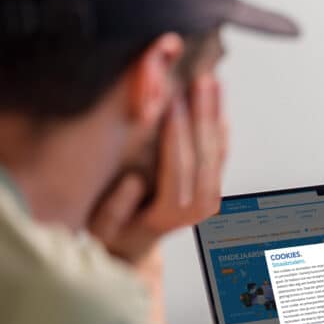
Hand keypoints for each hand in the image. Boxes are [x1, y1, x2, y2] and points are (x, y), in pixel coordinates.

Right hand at [90, 74, 227, 269]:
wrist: (132, 242)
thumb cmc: (112, 232)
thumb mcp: (103, 227)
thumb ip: (115, 210)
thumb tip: (132, 183)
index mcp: (171, 214)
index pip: (179, 168)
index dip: (176, 134)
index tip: (171, 101)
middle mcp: (197, 207)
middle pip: (205, 155)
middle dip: (202, 114)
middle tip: (200, 80)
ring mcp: (209, 197)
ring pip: (217, 150)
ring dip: (215, 113)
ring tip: (212, 81)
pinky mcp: (212, 186)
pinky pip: (220, 152)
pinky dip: (219, 124)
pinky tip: (217, 101)